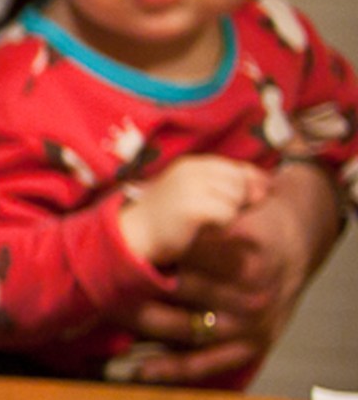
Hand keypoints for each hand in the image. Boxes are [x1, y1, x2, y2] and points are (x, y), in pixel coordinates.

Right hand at [118, 155, 269, 267]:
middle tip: (222, 215)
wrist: (133, 234)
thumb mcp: (193, 192)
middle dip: (240, 200)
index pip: (237, 168)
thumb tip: (266, 187)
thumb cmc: (166, 217)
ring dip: (230, 213)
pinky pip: (227, 213)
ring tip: (210, 221)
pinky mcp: (192, 207)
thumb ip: (224, 185)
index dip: (251, 184)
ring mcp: (191, 187)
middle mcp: (192, 170)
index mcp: (192, 164)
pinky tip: (207, 229)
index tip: (253, 199)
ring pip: (236, 198)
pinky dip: (223, 224)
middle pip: (240, 182)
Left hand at [127, 159, 341, 381]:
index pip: (186, 250)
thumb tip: (140, 200)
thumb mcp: (233, 205)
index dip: (149, 251)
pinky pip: (208, 363)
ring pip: (186, 327)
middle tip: (99, 284)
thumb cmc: (253, 221)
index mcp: (245, 247)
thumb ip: (197, 213)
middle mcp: (251, 289)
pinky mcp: (253, 346)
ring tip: (108, 316)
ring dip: (145, 323)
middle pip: (181, 288)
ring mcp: (251, 322)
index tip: (114, 254)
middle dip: (138, 286)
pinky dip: (173, 369)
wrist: (296, 245)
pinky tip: (142, 369)